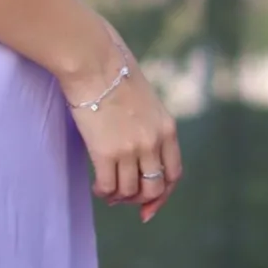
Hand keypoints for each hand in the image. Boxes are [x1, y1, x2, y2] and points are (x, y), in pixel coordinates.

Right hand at [59, 17, 182, 224]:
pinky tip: (97, 187)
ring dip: (118, 197)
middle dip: (140, 199)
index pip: (174, 174)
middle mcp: (153, 143)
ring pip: (130, 191)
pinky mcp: (106, 152)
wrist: (93, 62)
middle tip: (124, 199)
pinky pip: (109, 186)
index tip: (149, 206)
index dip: (163, 195)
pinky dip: (103, 192)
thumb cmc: (113, 73)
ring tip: (107, 191)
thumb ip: (148, 125)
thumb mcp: (145, 100)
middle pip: (155, 188)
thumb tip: (138, 150)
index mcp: (167, 129)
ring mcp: (131, 149)